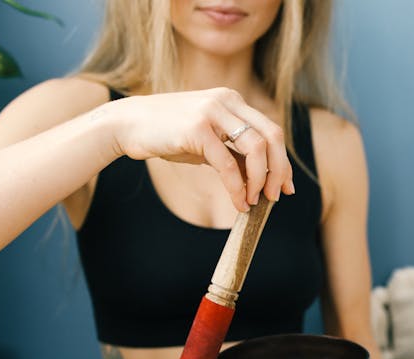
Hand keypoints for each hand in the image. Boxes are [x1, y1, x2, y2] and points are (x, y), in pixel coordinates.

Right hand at [106, 87, 293, 211]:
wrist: (127, 124)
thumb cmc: (169, 134)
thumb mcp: (209, 142)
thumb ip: (235, 154)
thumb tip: (261, 180)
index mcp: (233, 100)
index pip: (272, 131)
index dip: (283, 161)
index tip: (286, 186)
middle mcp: (227, 101)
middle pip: (273, 137)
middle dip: (279, 171)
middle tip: (276, 197)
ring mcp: (212, 112)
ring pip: (256, 148)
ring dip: (261, 180)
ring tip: (255, 201)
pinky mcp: (197, 129)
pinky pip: (228, 164)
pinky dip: (238, 187)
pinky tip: (239, 203)